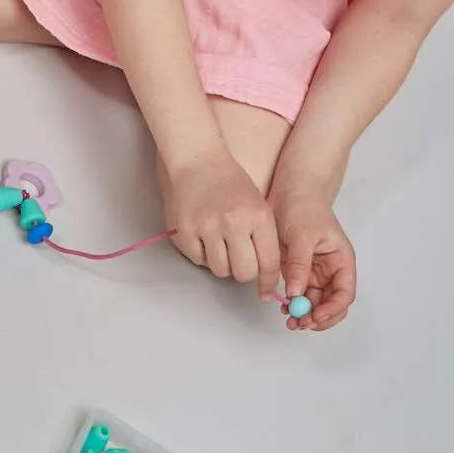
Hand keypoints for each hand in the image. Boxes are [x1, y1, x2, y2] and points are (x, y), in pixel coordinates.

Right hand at [165, 151, 281, 298]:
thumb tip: (265, 274)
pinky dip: (202, 254)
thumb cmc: (230, 183)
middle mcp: (234, 223)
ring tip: (219, 242)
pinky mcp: (185, 231)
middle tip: (239, 259)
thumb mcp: (258, 205)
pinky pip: (198, 260)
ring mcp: (207, 227)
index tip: (265, 292)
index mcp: (258, 216)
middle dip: (243, 271)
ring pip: (220, 270)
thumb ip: (263, 239)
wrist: (197, 159)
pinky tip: (203, 235)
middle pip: (244, 273)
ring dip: (222, 262)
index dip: (268, 282)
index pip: (268, 263)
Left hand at [272, 189, 356, 330]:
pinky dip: (293, 304)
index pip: (344, 293)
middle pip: (331, 304)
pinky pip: (299, 294)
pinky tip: (282, 306)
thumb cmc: (304, 205)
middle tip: (298, 323)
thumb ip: (300, 265)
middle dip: (317, 317)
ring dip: (304, 314)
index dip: (332, 309)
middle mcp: (331, 270)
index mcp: (341, 260)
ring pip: (314, 303)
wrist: (289, 190)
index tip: (314, 316)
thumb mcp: (302, 235)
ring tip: (288, 319)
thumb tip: (296, 293)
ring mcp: (314, 272)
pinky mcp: (298, 270)